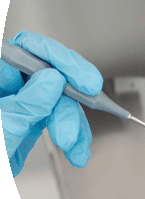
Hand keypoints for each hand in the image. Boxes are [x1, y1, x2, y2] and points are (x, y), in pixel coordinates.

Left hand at [0, 30, 102, 176]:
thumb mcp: (0, 133)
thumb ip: (24, 106)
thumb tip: (53, 80)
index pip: (25, 49)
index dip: (58, 58)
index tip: (84, 80)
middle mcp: (4, 85)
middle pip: (49, 76)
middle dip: (68, 102)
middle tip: (80, 119)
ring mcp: (15, 103)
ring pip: (58, 101)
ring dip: (73, 124)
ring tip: (74, 146)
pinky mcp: (26, 122)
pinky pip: (56, 120)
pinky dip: (71, 136)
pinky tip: (76, 150)